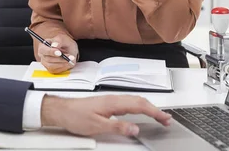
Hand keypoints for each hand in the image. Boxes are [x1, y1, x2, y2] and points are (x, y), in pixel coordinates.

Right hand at [37, 34, 77, 73]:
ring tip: (71, 58)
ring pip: (52, 66)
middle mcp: (42, 55)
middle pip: (48, 59)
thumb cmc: (65, 43)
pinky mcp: (51, 69)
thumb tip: (54, 45)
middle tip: (70, 56)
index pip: (43, 50)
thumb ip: (59, 40)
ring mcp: (46, 63)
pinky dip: (64, 66)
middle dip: (60, 58)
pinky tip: (68, 62)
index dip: (50, 52)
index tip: (59, 53)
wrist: (70, 50)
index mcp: (43, 45)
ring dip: (63, 62)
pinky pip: (56, 70)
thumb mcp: (64, 38)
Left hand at [41, 94, 171, 136]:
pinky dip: (139, 107)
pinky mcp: (107, 104)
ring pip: (135, 101)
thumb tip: (135, 129)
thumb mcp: (97, 126)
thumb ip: (118, 127)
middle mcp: (113, 98)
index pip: (139, 105)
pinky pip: (128, 103)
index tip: (166, 119)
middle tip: (167, 120)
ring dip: (148, 108)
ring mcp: (111, 100)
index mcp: (113, 102)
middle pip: (140, 101)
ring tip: (158, 116)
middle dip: (155, 109)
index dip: (155, 112)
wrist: (62, 110)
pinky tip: (140, 112)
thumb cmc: (76, 116)